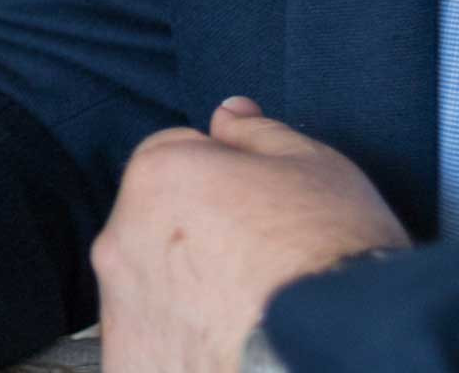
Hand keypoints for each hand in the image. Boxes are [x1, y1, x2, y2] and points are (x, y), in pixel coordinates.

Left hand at [92, 97, 409, 372]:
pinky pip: (150, 347)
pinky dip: (179, 349)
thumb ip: (258, 133)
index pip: (175, 158)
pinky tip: (227, 352)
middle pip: (156, 227)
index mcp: (157, 176)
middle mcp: (121, 240)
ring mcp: (120, 312)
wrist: (337, 352)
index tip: (258, 211)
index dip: (221, 179)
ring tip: (248, 316)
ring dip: (185, 297)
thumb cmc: (330, 255)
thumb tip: (227, 112)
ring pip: (150, 290)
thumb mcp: (314, 167)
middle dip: (196, 239)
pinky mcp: (130, 366)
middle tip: (259, 268)